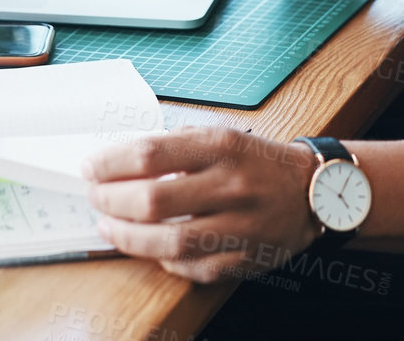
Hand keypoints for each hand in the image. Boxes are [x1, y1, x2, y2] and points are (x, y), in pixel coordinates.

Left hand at [83, 127, 322, 283]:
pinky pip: (192, 268)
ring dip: (127, 237)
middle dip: (110, 201)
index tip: (90, 168)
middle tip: (95, 198)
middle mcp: (231, 184)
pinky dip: (163, 260)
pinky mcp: (244, 258)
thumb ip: (176, 147)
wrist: (313, 190)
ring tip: (108, 227)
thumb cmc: (257, 162)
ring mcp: (239, 225)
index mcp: (222, 146)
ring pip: (168, 242)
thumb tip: (120, 160)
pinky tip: (149, 248)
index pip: (151, 153)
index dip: (111, 163)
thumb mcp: (222, 136)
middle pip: (152, 200)